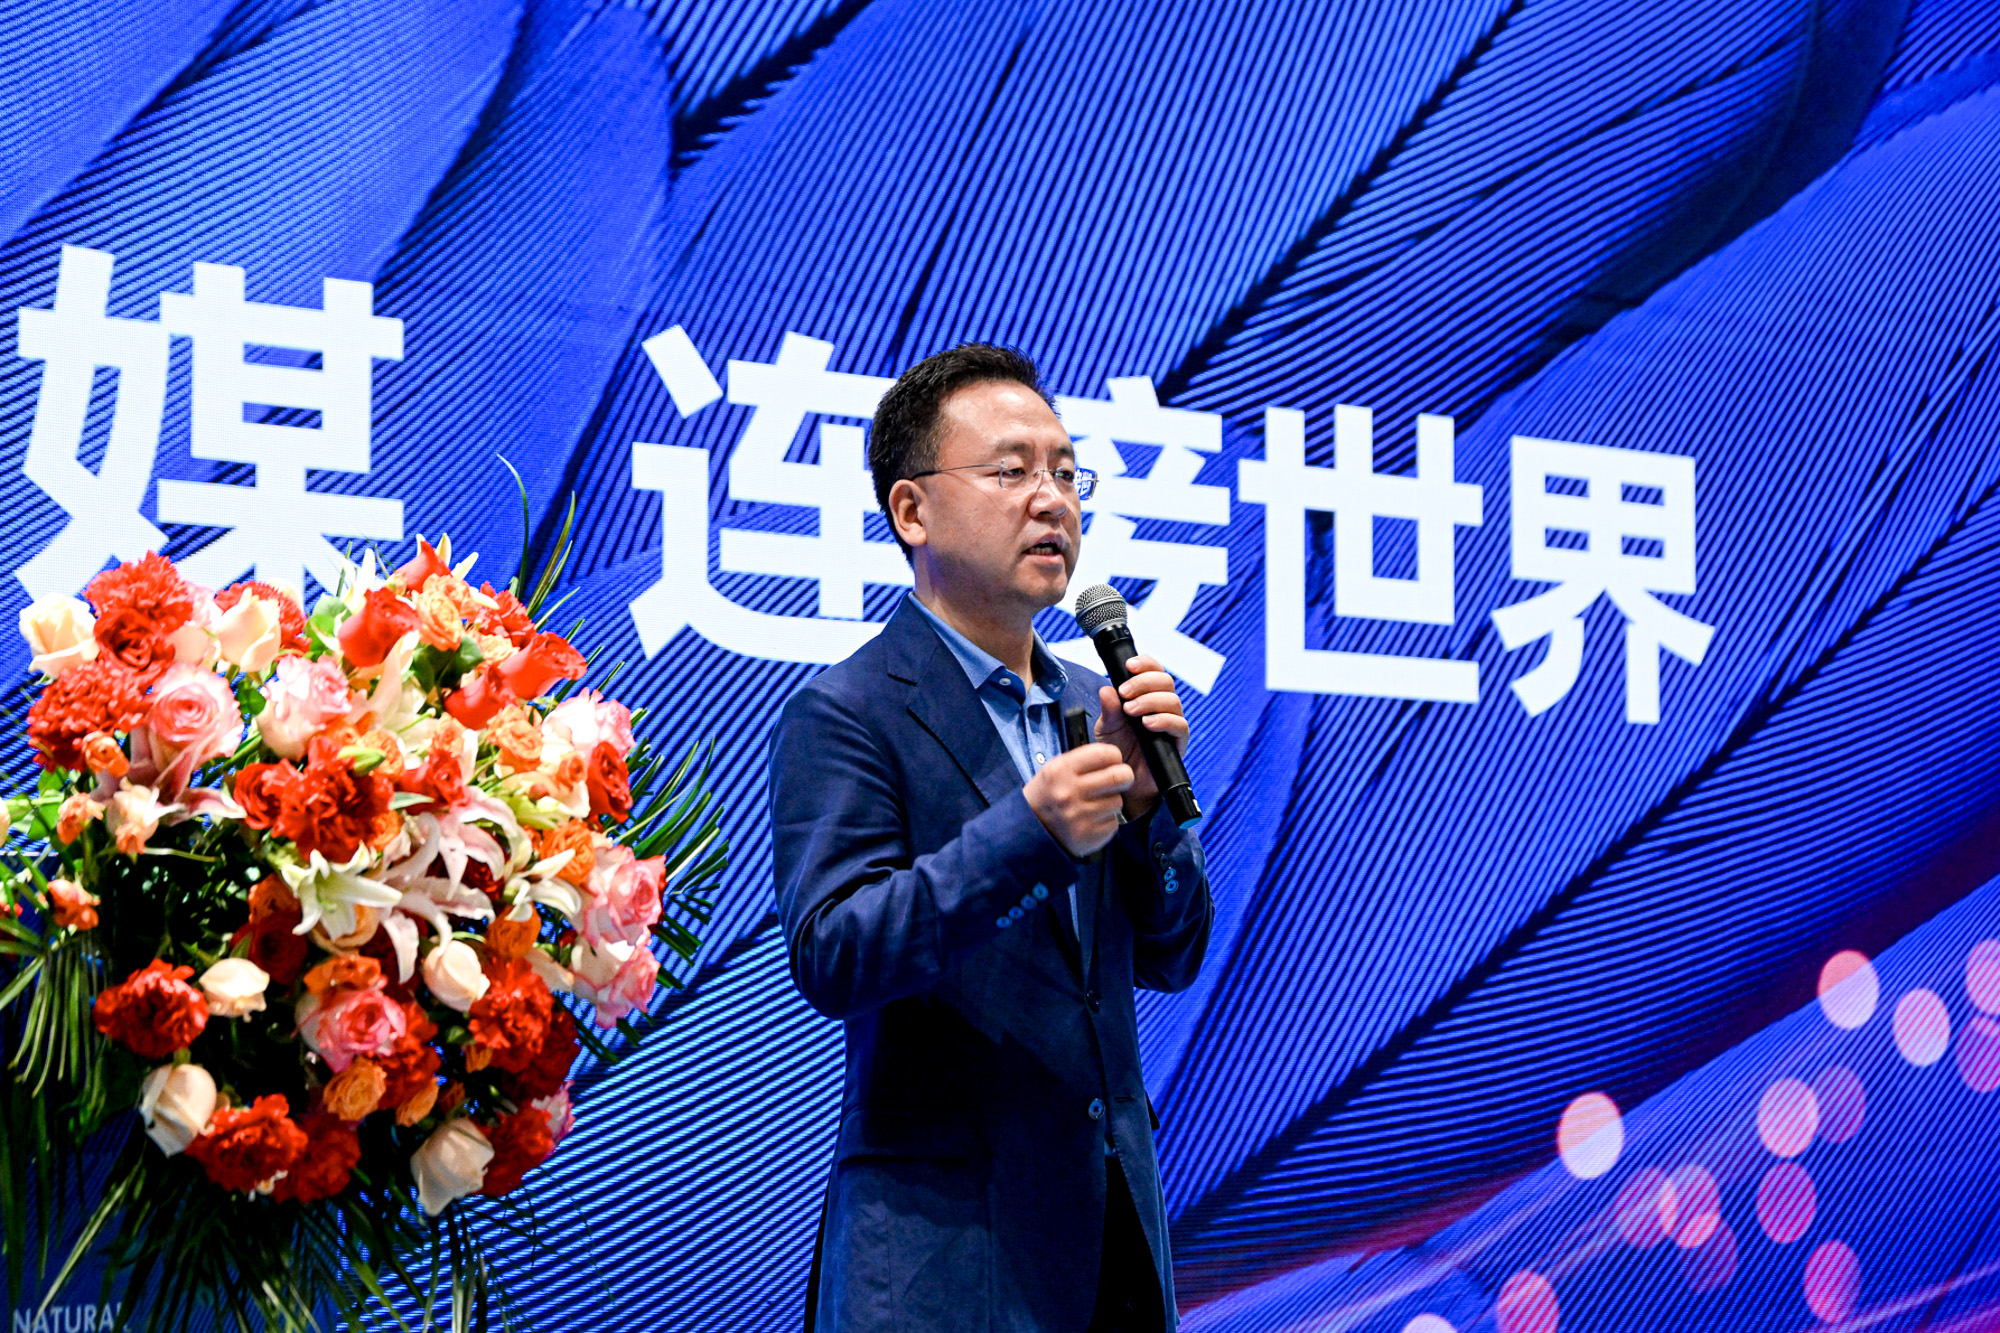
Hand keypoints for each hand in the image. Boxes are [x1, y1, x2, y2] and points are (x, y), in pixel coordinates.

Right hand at [1024, 743, 1131, 857]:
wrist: (1030, 831)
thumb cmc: (1048, 795)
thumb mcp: (1055, 769)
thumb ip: (1084, 760)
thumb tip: (1116, 757)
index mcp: (1060, 770)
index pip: (1104, 754)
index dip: (1114, 756)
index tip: (1113, 761)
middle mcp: (1069, 792)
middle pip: (1119, 777)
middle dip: (1124, 776)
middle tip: (1121, 778)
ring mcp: (1079, 816)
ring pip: (1118, 801)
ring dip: (1112, 801)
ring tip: (1096, 803)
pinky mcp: (1089, 835)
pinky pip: (1113, 822)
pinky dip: (1107, 820)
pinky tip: (1093, 819)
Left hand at [1095, 655, 1188, 820]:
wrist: (1123, 782)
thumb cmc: (1117, 751)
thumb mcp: (1106, 728)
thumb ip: (1109, 709)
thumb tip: (1107, 688)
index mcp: (1146, 696)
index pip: (1154, 671)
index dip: (1145, 664)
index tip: (1129, 666)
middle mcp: (1162, 707)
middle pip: (1166, 681)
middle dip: (1144, 682)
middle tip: (1125, 693)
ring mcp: (1172, 724)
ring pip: (1173, 700)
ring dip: (1151, 701)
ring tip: (1131, 711)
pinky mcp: (1178, 742)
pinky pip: (1180, 725)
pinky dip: (1163, 720)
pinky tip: (1147, 723)